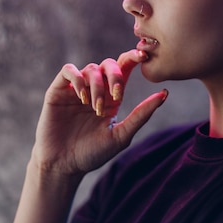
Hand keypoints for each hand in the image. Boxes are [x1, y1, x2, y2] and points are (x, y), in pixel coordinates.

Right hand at [31, 49, 167, 176]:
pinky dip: (78, 78)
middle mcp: (95, 89)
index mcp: (112, 97)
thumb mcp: (121, 135)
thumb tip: (164, 94)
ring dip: (97, 86)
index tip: (144, 56)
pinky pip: (68, 70)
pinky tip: (82, 97)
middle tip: (117, 96)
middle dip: (116, 76)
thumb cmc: (92, 154)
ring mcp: (76, 89)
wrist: (63, 166)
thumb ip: (141, 115)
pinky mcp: (58, 91)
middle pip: (109, 64)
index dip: (133, 58)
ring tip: (95, 108)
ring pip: (91, 68)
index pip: (124, 69)